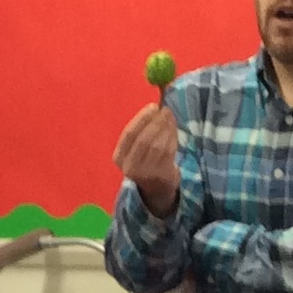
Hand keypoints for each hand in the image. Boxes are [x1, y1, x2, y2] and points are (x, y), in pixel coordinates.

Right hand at [113, 103, 180, 217]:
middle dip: (156, 122)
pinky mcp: (161, 175)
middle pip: (144, 140)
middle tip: (165, 110)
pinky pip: (169, 152)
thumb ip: (140, 129)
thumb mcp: (135, 148)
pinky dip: (172, 137)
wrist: (156, 187)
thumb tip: (155, 105)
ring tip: (170, 117)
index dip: (142, 118)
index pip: (129, 134)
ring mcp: (146, 173)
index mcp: (119, 157)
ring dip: (166, 128)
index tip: (153, 106)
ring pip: (158, 145)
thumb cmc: (144, 160)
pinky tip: (173, 129)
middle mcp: (130, 167)